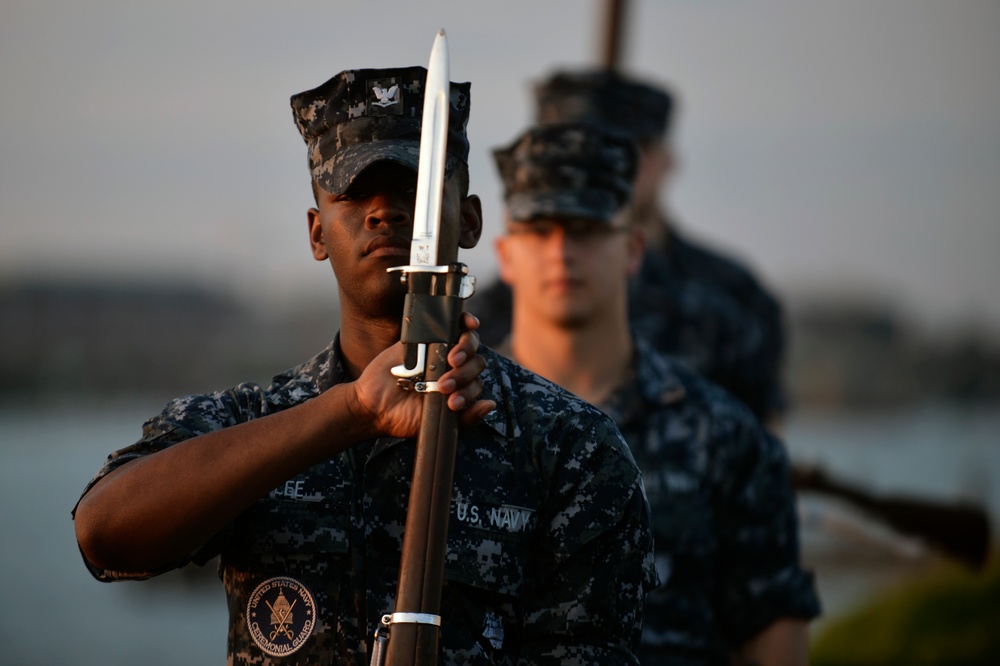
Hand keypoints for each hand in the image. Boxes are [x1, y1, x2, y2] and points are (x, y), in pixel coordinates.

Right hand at [350, 313, 494, 437]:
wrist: (375, 407)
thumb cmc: (407, 417)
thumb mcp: (439, 423)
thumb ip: (467, 417)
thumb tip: (491, 404)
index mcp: (459, 387)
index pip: (476, 383)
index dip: (468, 392)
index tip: (451, 404)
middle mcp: (453, 368)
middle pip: (475, 362)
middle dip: (463, 374)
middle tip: (443, 386)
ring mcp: (440, 350)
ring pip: (469, 341)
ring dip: (466, 348)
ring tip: (452, 360)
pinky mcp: (424, 336)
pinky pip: (450, 323)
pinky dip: (464, 320)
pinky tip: (469, 323)